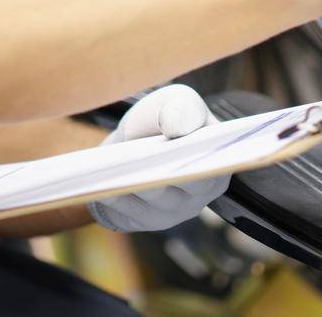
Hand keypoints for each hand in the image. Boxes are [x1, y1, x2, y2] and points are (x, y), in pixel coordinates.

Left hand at [86, 84, 229, 232]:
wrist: (130, 143)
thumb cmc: (159, 120)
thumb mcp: (173, 102)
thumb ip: (183, 108)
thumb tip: (178, 128)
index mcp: (218, 160)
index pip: (219, 163)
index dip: (208, 159)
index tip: (190, 149)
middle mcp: (203, 191)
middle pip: (189, 185)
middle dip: (170, 173)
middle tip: (151, 162)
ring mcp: (177, 210)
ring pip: (158, 198)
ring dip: (139, 185)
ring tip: (117, 172)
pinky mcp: (149, 220)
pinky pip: (134, 212)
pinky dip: (119, 197)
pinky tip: (102, 186)